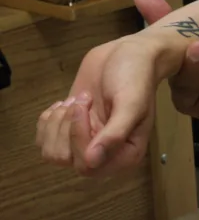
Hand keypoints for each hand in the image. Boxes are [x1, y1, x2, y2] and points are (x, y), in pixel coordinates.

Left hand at [37, 35, 160, 176]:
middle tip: (83, 99)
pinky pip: (44, 141)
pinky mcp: (70, 132)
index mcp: (126, 154)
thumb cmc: (135, 77)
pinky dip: (47, 121)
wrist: (128, 53)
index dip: (78, 138)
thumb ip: (115, 134)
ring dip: (57, 123)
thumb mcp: (131, 103)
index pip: (88, 166)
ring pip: (52, 152)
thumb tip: (92, 162)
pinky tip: (64, 103)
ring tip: (76, 100)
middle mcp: (105, 156)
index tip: (85, 105)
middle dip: (67, 126)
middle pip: (66, 159)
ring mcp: (86, 144)